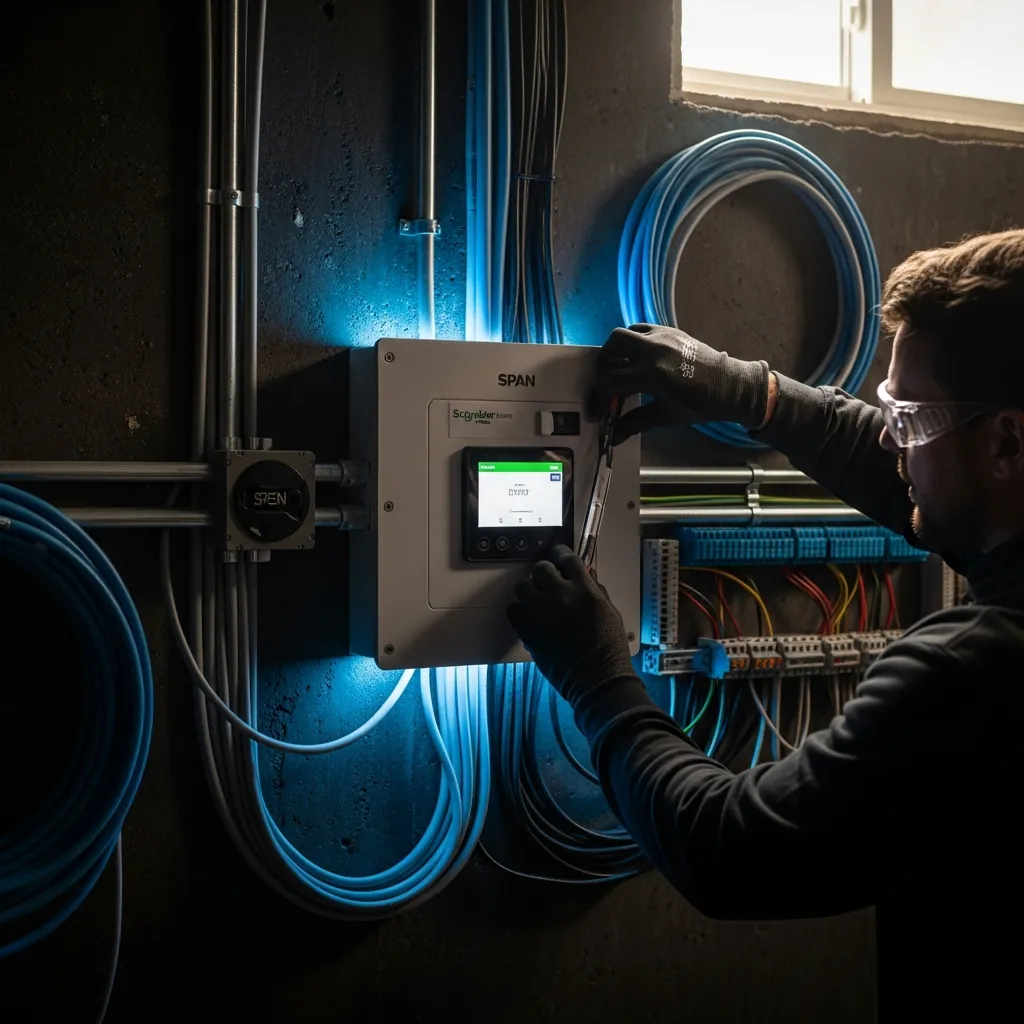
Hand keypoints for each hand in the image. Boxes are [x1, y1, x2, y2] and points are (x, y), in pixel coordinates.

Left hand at [506, 545, 635, 707]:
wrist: (597, 679)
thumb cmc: (609, 647)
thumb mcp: (610, 611)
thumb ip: (594, 591)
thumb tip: (584, 577)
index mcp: (585, 589)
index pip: (566, 558)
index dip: (561, 555)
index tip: (559, 558)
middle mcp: (560, 596)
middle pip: (540, 568)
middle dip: (544, 573)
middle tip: (548, 582)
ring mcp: (541, 613)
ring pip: (523, 586)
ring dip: (530, 590)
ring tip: (537, 600)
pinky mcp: (528, 631)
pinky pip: (513, 610)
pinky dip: (519, 611)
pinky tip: (528, 616)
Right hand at [588, 323, 770, 442]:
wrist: (731, 386)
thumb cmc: (700, 405)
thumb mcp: (665, 417)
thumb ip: (635, 423)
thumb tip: (614, 437)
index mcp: (652, 375)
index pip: (611, 382)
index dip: (598, 398)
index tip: (596, 410)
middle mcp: (653, 350)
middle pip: (612, 345)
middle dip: (604, 364)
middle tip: (606, 380)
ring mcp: (662, 336)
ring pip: (625, 333)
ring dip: (617, 349)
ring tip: (620, 367)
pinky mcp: (670, 331)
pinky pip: (642, 329)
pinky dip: (634, 342)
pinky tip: (638, 358)